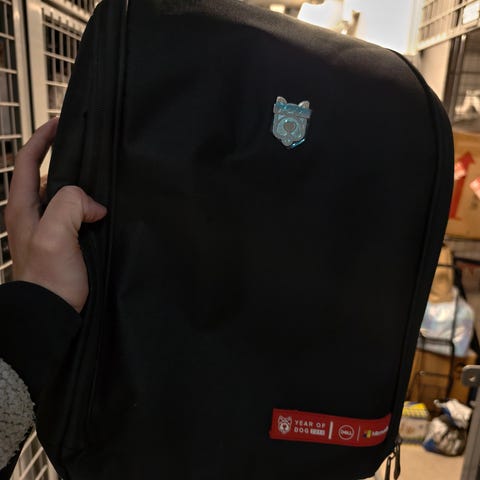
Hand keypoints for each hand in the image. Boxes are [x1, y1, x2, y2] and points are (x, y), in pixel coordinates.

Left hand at [5, 118, 106, 312]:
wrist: (52, 314)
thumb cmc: (48, 279)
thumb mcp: (54, 235)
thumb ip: (69, 205)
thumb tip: (93, 204)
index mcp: (23, 207)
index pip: (28, 161)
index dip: (43, 139)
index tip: (61, 123)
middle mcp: (34, 214)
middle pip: (51, 176)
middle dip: (71, 164)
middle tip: (94, 156)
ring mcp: (50, 229)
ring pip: (68, 197)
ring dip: (85, 190)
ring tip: (104, 184)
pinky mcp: (66, 242)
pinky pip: (78, 216)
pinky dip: (91, 209)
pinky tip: (105, 212)